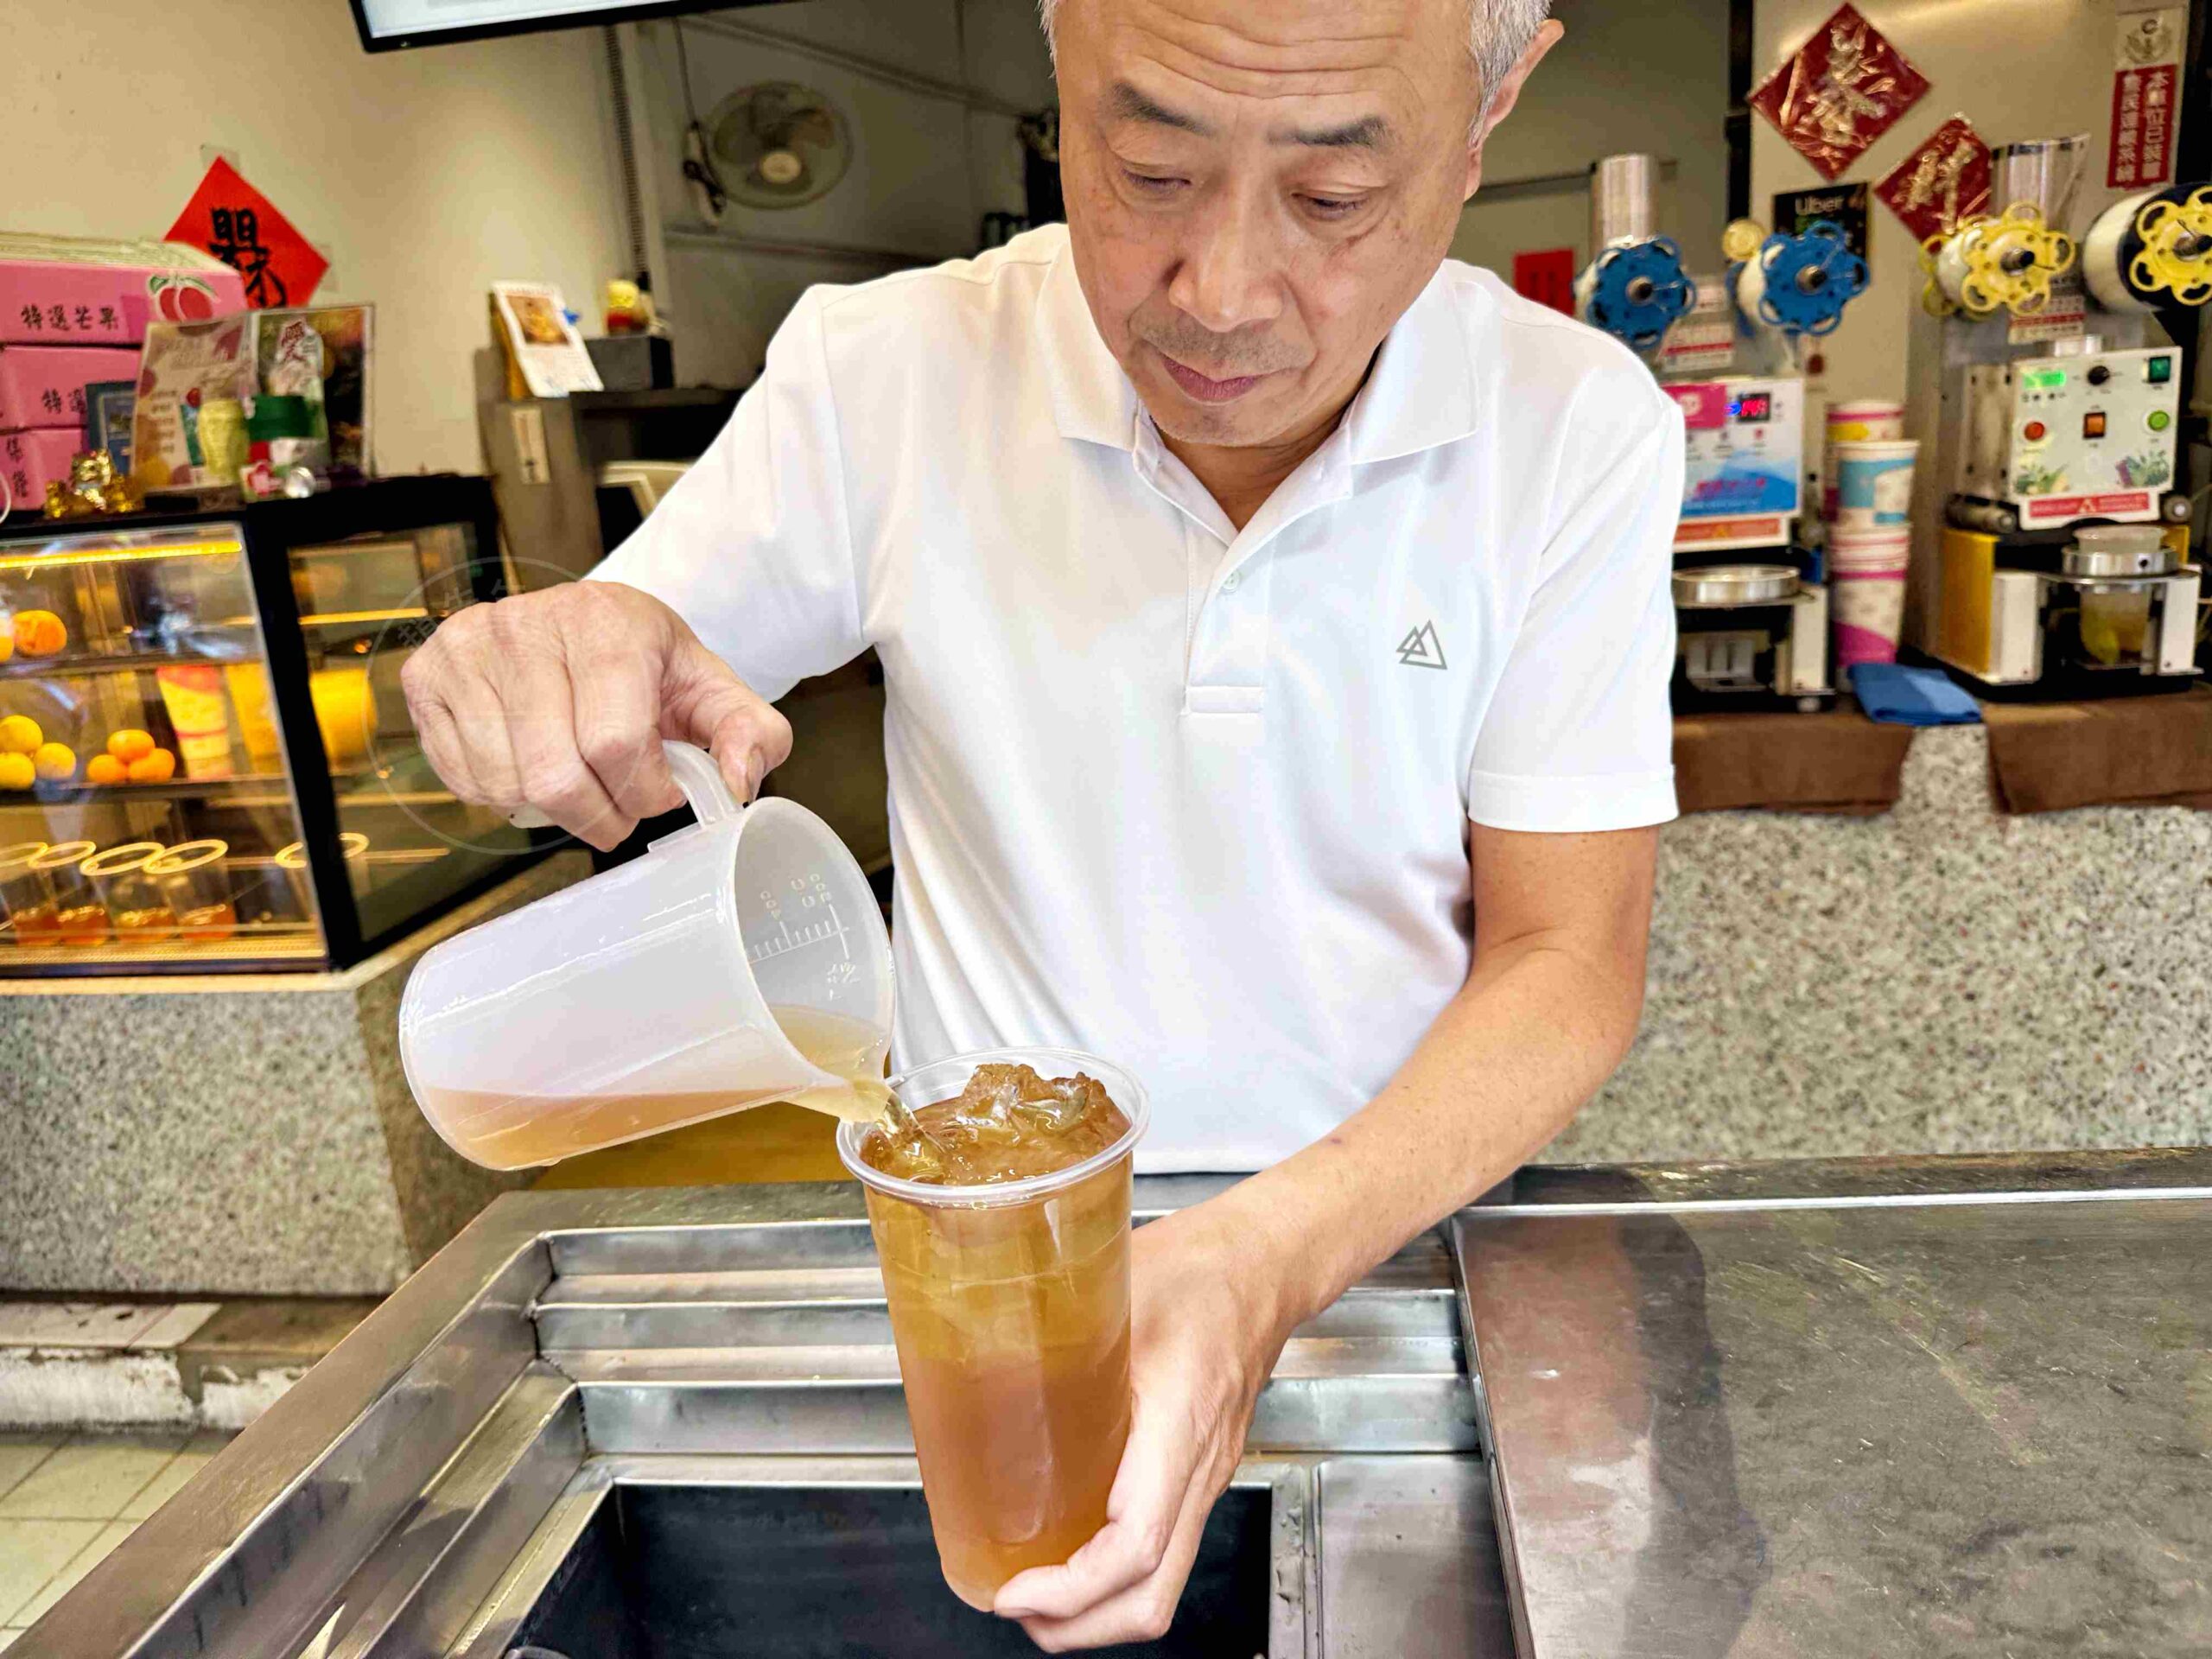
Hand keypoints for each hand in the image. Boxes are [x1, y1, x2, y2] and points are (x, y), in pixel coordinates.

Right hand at [400, 581, 790, 849]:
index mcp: (607, 623)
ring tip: (577, 785)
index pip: (617, 744)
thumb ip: (752, 734)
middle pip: (556, 774)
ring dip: (550, 811)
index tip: (660, 791)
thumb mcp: (711, 688)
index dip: (643, 791)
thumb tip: (738, 781)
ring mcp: (468, 649)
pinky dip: (503, 796)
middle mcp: (527, 626)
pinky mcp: (427, 675)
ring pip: (506, 784)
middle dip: (598, 815)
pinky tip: (531, 766)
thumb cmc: (645, 662)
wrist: (578, 623)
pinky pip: (463, 779)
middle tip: (617, 814)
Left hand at [993, 1200, 1297, 1649]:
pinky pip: (1165, 1550)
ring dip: (1097, 1610)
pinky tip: (1071, 1548)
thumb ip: (1049, 1321)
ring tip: (1034, 1594)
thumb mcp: (1116, 1287)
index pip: (1133, 1545)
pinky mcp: (1201, 1469)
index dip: (1070, 1588)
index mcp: (1178, 1424)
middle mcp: (1200, 1466)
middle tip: (1013, 1607)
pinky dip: (1115, 1574)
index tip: (1014, 1591)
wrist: (1266, 1262)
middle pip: (1152, 1593)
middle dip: (1079, 1626)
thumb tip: (972, 1341)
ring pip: (1163, 1581)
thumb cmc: (1204, 1268)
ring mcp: (1207, 1474)